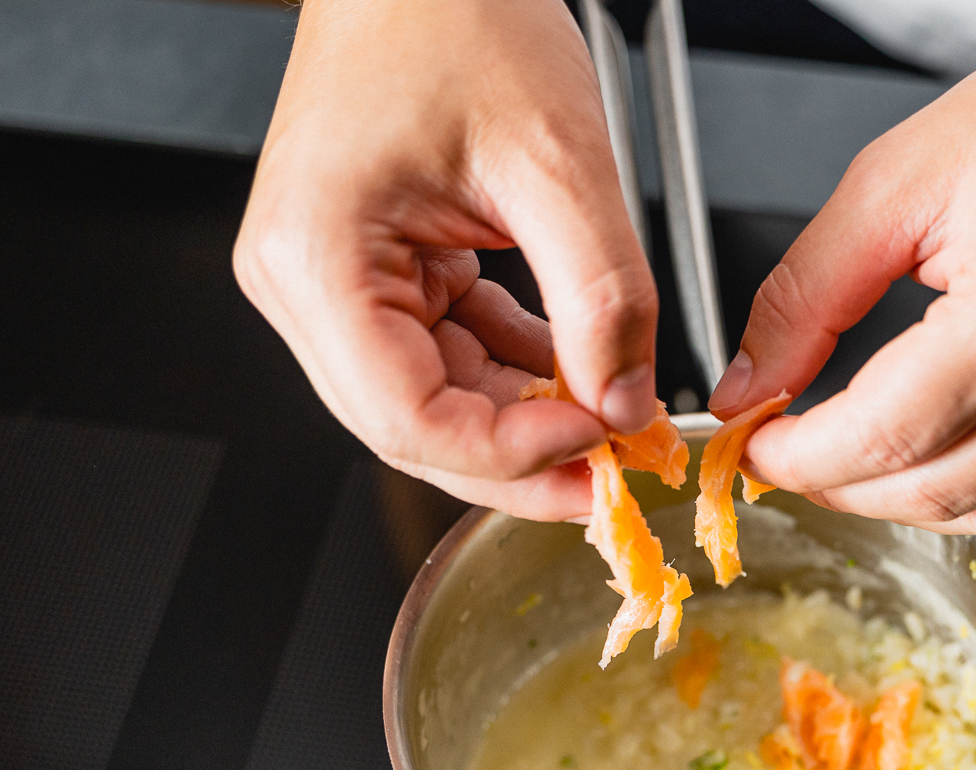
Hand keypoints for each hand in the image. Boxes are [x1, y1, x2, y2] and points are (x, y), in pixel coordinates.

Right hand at [235, 0, 657, 520]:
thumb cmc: (454, 10)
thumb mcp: (556, 159)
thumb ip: (601, 297)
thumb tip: (624, 403)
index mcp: (317, 258)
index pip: (409, 419)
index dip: (511, 455)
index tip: (600, 447)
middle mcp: (306, 283)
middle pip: (417, 428)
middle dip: (523, 457)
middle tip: (615, 473)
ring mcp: (339, 282)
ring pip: (439, 401)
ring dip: (528, 418)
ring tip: (612, 418)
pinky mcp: (380, 273)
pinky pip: (451, 354)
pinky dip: (519, 370)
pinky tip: (579, 369)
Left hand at [712, 0, 975, 535]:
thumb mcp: (903, 175)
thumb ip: (809, 293)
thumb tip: (750, 383)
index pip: (880, 438)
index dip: (798, 459)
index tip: (754, 444)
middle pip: (930, 492)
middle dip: (837, 487)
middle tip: (793, 453)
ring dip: (903, 500)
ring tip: (858, 457)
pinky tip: (945, 453)